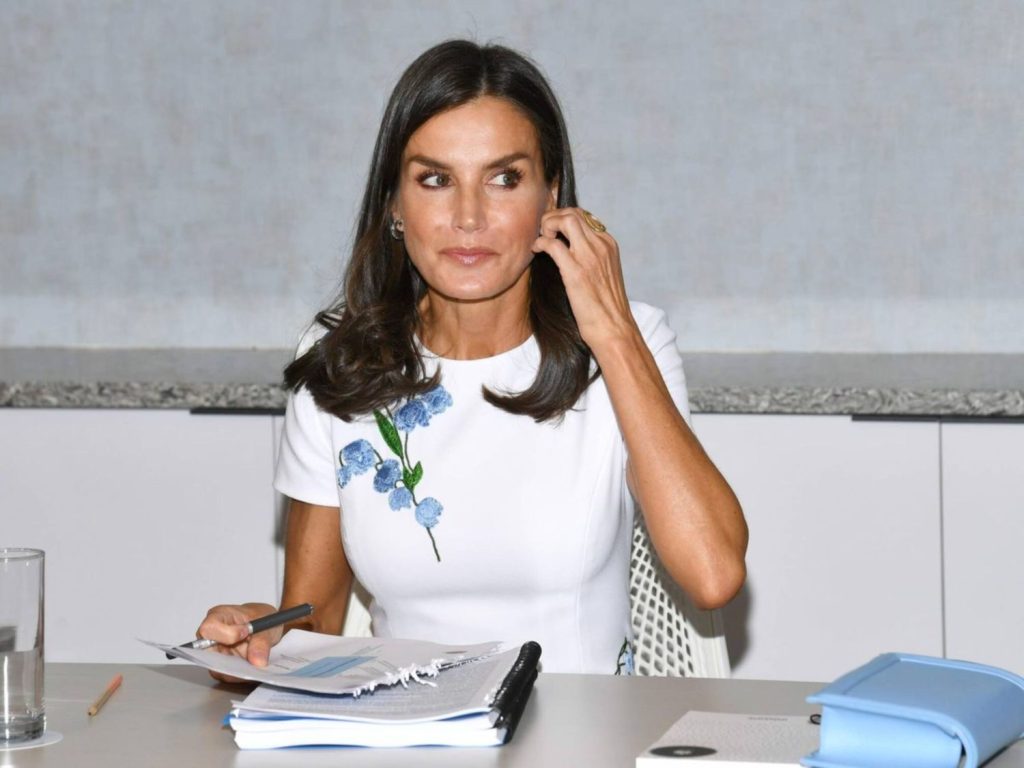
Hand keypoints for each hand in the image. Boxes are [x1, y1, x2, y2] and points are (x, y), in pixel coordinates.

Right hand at [196, 602, 281, 682]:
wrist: (266, 625)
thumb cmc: (260, 617)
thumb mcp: (266, 624)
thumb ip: (261, 643)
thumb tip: (257, 661)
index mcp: (219, 615)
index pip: (209, 628)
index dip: (225, 634)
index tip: (244, 634)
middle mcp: (212, 634)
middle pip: (208, 653)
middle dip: (230, 660)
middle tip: (250, 661)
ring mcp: (216, 651)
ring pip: (217, 668)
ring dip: (236, 670)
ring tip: (254, 665)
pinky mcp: (222, 664)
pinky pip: (226, 674)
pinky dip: (239, 675)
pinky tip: (251, 670)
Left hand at [532, 207, 635, 351]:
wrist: (614, 328)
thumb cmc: (607, 307)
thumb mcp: (605, 273)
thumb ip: (592, 257)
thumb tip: (571, 250)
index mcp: (609, 245)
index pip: (584, 216)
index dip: (563, 218)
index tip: (553, 229)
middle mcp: (601, 245)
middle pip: (574, 212)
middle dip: (553, 216)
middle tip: (544, 231)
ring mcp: (589, 256)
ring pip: (566, 220)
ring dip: (548, 224)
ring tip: (541, 237)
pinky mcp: (575, 271)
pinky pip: (553, 244)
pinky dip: (540, 242)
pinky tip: (536, 250)